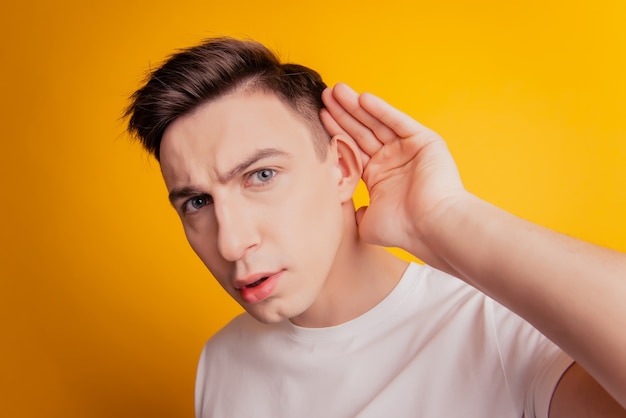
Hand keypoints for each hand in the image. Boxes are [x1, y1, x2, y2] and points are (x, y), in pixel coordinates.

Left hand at [321, 83, 465, 255]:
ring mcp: (407, 149)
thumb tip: (344, 212)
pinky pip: (398, 121)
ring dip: (357, 106)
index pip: (352, 148)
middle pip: (361, 131)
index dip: (336, 132)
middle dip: (343, 113)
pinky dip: (381, 110)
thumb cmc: (402, 229)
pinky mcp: (423, 141)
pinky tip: (362, 98)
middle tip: (325, 94)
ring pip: (377, 123)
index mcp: (378, 176)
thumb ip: (353, 213)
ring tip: (337, 90)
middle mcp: (392, 160)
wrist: (431, 226)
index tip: (320, 116)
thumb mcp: (367, 223)